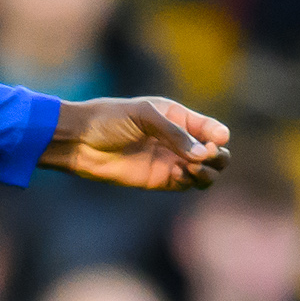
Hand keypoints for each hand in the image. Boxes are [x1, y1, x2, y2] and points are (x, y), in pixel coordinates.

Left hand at [43, 97, 232, 190]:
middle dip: (218, 156)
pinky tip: (177, 173)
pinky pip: (187, 184)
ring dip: (207, 172)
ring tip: (191, 168)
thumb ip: (175, 134)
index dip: (218, 135)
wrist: (81, 141)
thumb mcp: (144, 116)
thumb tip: (202, 155)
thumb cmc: (110, 120)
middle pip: (215, 153)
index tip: (214, 140)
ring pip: (205, 172)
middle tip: (205, 157)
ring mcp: (170, 161)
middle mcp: (178, 140)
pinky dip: (190, 181)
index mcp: (177, 117)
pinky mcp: (160, 180)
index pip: (211, 129)